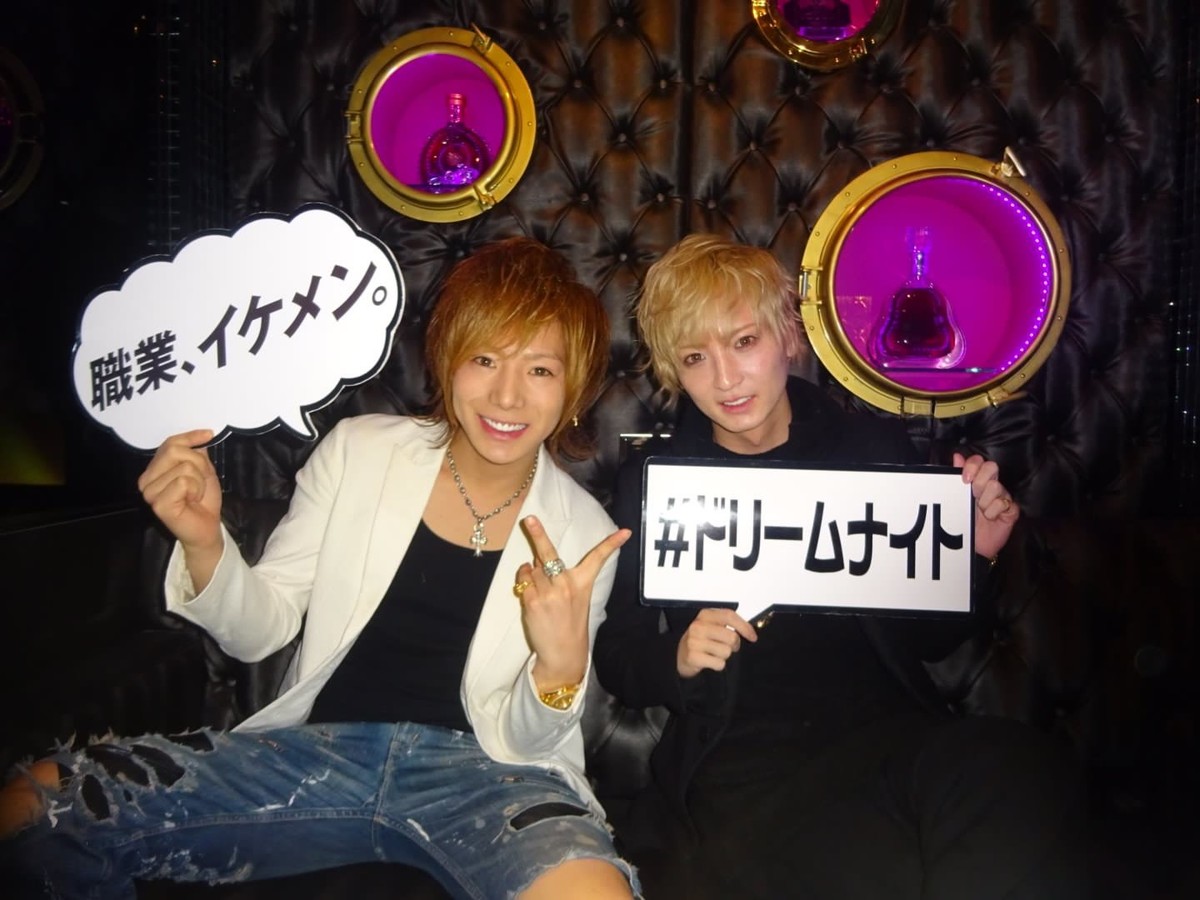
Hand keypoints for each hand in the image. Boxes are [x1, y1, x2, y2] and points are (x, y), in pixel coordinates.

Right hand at [138, 429, 223, 586]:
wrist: (207, 528)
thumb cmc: (203, 500)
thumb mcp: (203, 471)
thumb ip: (198, 453)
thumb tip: (202, 435)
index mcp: (155, 469)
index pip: (169, 443)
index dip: (190, 437)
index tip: (208, 434)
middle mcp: (147, 479)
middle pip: (175, 451)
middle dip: (198, 464)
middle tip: (200, 482)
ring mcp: (150, 492)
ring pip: (183, 467)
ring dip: (199, 480)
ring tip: (195, 494)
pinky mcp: (158, 503)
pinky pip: (183, 482)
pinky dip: (196, 490)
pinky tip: (192, 501)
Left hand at [515, 515, 630, 692]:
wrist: (563, 653)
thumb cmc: (570, 624)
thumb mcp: (577, 599)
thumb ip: (560, 577)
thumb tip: (537, 558)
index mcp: (582, 583)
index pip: (598, 558)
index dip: (611, 544)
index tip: (625, 531)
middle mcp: (565, 585)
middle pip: (549, 554)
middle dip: (538, 534)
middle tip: (529, 518)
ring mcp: (548, 593)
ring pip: (531, 568)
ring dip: (531, 573)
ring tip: (540, 590)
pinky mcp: (532, 602)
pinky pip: (522, 581)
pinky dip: (523, 583)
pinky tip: (531, 594)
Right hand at [677, 608, 756, 678]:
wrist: (680, 655)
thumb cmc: (701, 639)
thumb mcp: (712, 625)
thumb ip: (728, 624)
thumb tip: (750, 633)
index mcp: (705, 615)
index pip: (729, 616)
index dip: (744, 627)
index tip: (753, 637)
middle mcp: (698, 626)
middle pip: (731, 637)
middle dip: (733, 645)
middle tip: (725, 646)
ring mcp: (694, 641)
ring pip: (726, 652)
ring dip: (724, 656)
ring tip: (713, 653)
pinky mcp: (693, 657)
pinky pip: (719, 664)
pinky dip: (718, 665)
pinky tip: (709, 661)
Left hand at [954, 451, 1019, 560]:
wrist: (972, 544)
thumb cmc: (964, 520)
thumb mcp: (956, 498)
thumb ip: (956, 476)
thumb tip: (957, 456)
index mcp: (978, 479)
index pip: (979, 461)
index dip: (972, 466)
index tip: (964, 479)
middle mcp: (992, 485)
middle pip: (991, 467)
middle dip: (979, 481)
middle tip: (973, 496)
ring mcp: (1003, 496)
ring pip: (996, 486)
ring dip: (984, 501)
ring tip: (981, 511)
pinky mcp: (1012, 509)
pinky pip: (1003, 504)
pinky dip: (992, 512)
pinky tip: (990, 518)